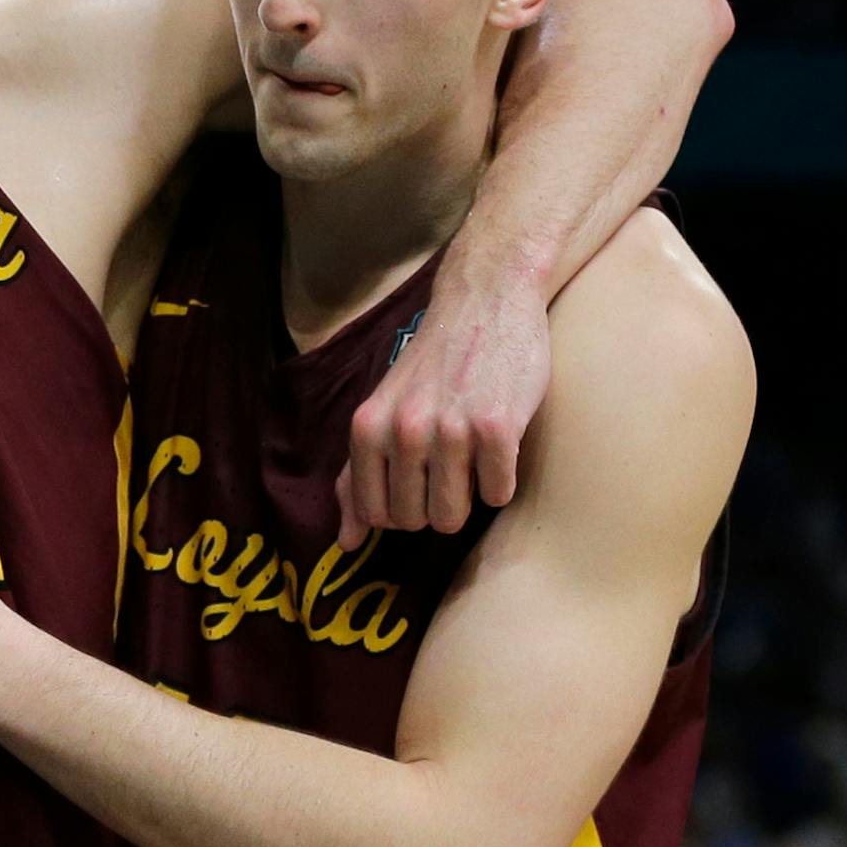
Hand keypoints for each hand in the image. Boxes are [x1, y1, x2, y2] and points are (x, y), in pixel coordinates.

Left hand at [337, 275, 549, 548]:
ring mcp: (451, 430)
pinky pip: (498, 494)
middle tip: (448, 464)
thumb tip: (344, 544)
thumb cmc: (432, 364)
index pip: (374, 514)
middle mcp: (404, 430)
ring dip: (468, 497)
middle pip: (415, 522)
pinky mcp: (498, 428)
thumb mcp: (382, 411)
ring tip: (471, 456)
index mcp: (368, 428)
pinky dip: (502, 481)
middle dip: (434, 506)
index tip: (416, 480)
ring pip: (453, 516)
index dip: (400, 509)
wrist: (484, 303)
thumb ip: (357, 475)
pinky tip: (498, 445)